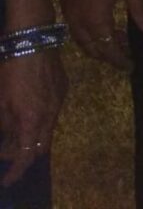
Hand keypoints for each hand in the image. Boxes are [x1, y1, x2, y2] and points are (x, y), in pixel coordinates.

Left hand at [0, 50, 66, 186]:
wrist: (33, 37)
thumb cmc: (10, 68)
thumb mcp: (0, 100)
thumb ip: (5, 124)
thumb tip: (7, 138)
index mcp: (32, 119)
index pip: (25, 156)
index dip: (15, 172)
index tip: (6, 180)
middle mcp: (50, 113)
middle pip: (40, 147)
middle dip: (23, 154)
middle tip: (6, 148)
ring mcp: (59, 99)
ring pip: (48, 129)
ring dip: (32, 135)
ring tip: (15, 127)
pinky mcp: (63, 86)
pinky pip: (52, 111)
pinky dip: (40, 118)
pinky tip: (27, 106)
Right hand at [59, 0, 142, 71]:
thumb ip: (140, 8)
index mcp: (96, 18)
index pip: (107, 49)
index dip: (120, 60)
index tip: (131, 66)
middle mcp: (78, 21)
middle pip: (92, 49)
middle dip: (109, 55)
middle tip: (125, 54)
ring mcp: (68, 12)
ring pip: (81, 41)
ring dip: (97, 45)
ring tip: (116, 39)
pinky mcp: (64, 2)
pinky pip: (74, 29)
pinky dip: (87, 34)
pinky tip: (100, 25)